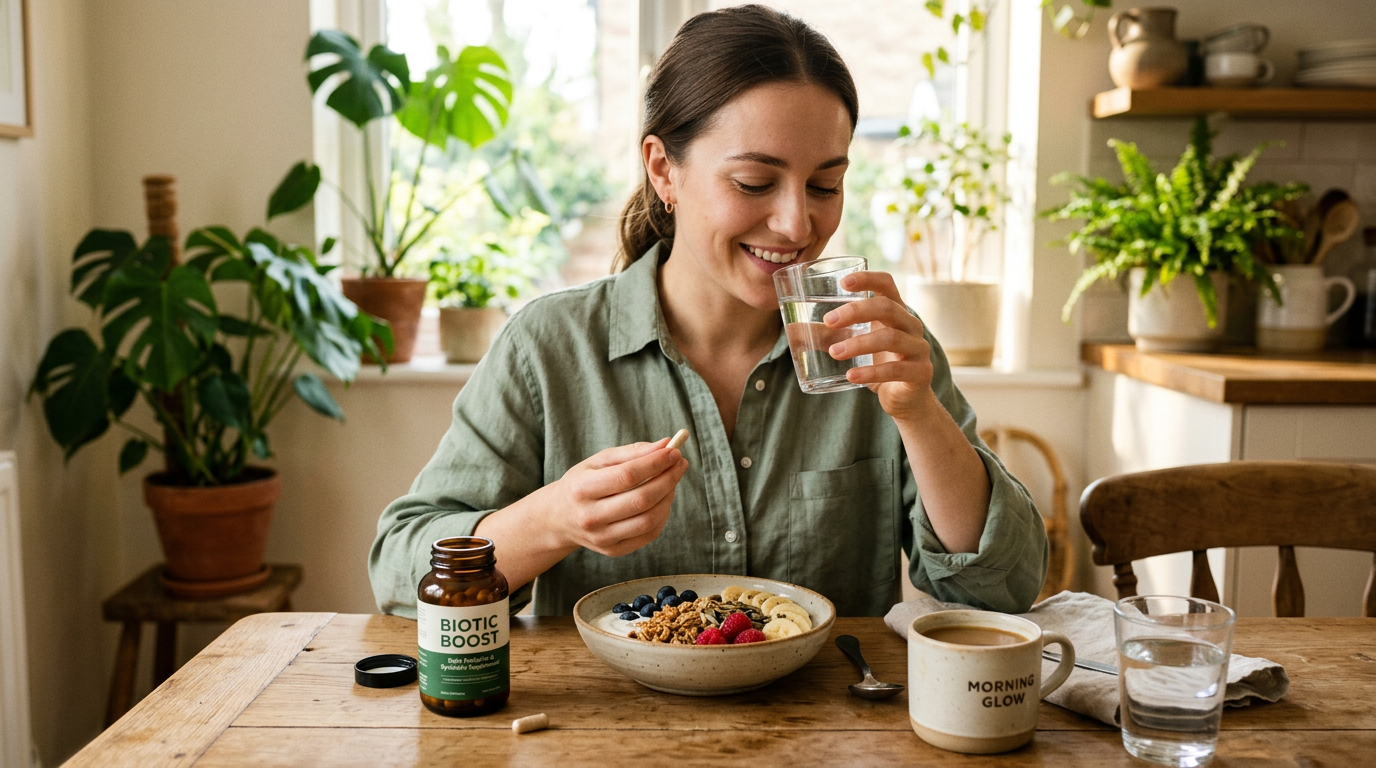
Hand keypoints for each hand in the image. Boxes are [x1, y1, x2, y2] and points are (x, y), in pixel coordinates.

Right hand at [548, 438, 688, 557]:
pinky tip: (663, 500)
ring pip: (648, 520)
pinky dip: (662, 515)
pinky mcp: (613, 551)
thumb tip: (666, 445)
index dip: (655, 463)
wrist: (559, 518)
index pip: (627, 476)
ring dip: (668, 498)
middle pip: (641, 499)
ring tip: (672, 481)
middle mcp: (590, 517)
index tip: (674, 452)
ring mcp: (602, 538)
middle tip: (680, 464)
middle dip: (668, 479)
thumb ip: (632, 452)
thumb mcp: (598, 462)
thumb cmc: (583, 483)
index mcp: (582, 489)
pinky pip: (648, 534)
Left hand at [821, 270, 938, 423]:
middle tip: (828, 322)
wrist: (904, 398)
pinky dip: (871, 373)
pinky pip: (896, 370)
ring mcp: (918, 348)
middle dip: (856, 311)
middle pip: (886, 307)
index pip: (887, 284)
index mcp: (894, 311)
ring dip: (859, 344)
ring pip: (891, 338)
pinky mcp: (920, 372)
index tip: (843, 282)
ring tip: (834, 353)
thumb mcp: (852, 343)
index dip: (868, 278)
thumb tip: (790, 329)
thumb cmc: (877, 362)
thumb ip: (827, 335)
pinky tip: (851, 376)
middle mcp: (910, 325)